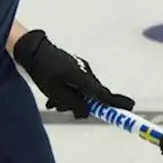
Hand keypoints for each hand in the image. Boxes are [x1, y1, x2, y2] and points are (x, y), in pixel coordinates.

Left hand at [12, 29, 133, 119]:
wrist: (32, 50)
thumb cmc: (43, 72)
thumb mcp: (56, 92)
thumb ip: (73, 104)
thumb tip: (86, 112)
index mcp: (83, 79)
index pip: (104, 94)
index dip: (116, 103)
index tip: (130, 108)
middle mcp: (85, 72)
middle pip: (92, 94)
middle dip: (80, 104)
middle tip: (60, 107)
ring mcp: (79, 68)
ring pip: (81, 89)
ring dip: (69, 99)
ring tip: (51, 103)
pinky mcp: (72, 66)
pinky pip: (75, 83)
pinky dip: (66, 92)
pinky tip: (51, 98)